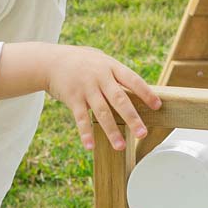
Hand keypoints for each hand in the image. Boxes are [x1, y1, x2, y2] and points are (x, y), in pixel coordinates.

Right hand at [44, 45, 161, 151]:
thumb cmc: (81, 62)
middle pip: (120, 99)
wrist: (49, 61)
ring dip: (112, 131)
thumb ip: (116, 74)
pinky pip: (80, 118)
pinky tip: (90, 147)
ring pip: (101, 112)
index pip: (133, 80)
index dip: (146, 93)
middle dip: (132, 118)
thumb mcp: (100, 61)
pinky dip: (85, 133)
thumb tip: (137, 90)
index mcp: (111, 67)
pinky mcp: (72, 98)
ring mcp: (86, 88)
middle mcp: (100, 77)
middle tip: (143, 134)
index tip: (158, 106)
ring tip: (121, 147)